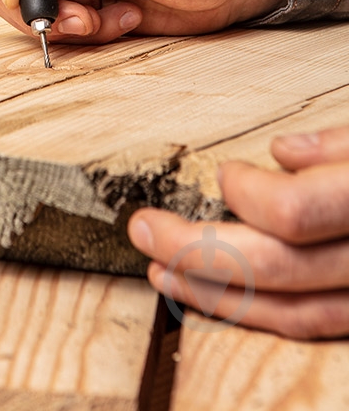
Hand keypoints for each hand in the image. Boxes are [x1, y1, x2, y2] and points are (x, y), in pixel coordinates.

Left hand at [128, 127, 348, 338]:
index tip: (225, 173)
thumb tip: (281, 151)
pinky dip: (255, 313)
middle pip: (273, 267)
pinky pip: (310, 326)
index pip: (292, 212)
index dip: (246, 192)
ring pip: (289, 311)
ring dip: (213, 293)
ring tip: (159, 271)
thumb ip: (338, 145)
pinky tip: (210, 295)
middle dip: (194, 248)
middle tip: (143, 228)